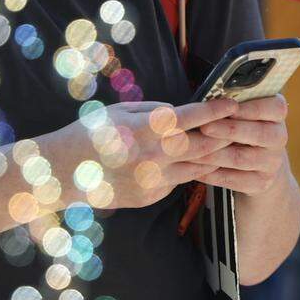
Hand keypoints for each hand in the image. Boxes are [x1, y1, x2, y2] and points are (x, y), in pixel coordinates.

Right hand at [53, 97, 238, 210]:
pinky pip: (176, 182)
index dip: (218, 109)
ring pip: (198, 167)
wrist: (63, 173)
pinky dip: (183, 172)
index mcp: (148, 128)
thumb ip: (153, 110)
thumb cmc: (89, 135)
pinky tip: (180, 165)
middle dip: (225, 136)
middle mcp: (156, 154)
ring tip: (220, 148)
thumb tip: (180, 112)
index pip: (194, 116)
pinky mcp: (150, 196)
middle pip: (207, 145)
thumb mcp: (118, 111)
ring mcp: (155, 179)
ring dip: (211, 157)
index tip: (233, 104)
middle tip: (236, 129)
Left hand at [194, 94, 289, 195]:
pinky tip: (194, 168)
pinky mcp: (261, 183)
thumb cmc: (241, 129)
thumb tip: (207, 100)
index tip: (229, 107)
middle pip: (260, 134)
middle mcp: (278, 137)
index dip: (252, 108)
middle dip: (229, 130)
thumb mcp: (242, 113)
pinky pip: (234, 180)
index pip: (275, 108)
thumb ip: (230, 106)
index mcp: (276, 115)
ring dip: (214, 154)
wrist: (259, 167)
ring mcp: (272, 163)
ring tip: (191, 150)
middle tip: (205, 127)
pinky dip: (212, 174)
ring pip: (242, 158)